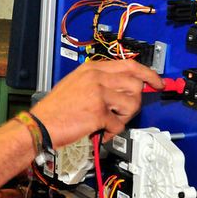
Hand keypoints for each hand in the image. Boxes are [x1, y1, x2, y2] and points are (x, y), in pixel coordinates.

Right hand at [29, 59, 162, 146]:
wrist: (39, 125)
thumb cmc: (54, 109)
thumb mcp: (75, 84)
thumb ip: (100, 82)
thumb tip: (126, 87)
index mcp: (90, 69)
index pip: (129, 65)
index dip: (148, 74)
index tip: (157, 82)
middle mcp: (95, 77)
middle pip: (135, 84)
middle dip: (134, 102)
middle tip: (122, 112)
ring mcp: (97, 93)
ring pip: (132, 104)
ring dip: (123, 117)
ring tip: (108, 121)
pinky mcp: (98, 112)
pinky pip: (118, 124)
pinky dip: (111, 132)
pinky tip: (99, 132)